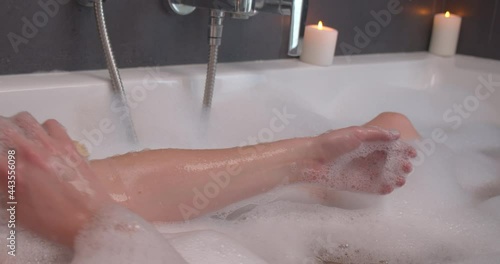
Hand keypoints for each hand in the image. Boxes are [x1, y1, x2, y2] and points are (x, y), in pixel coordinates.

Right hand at [0, 112, 112, 245]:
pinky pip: (51, 124)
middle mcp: (31, 153)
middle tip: (3, 146)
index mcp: (13, 172)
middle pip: (2, 127)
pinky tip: (44, 141)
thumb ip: (5, 186)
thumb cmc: (54, 221)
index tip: (1, 161)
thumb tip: (3, 173)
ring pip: (24, 119)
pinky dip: (43, 129)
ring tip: (19, 138)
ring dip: (17, 127)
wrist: (89, 219)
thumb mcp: (17, 210)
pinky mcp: (69, 144)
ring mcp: (51, 146)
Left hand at [300, 126, 416, 193]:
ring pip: (385, 175)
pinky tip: (390, 187)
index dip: (402, 149)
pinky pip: (374, 187)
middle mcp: (367, 157)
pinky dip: (384, 188)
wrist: (311, 159)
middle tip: (407, 167)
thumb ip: (376, 134)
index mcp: (368, 143)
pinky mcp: (358, 184)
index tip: (412, 153)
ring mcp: (363, 171)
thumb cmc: (332, 142)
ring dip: (396, 177)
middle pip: (390, 162)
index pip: (390, 146)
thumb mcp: (355, 133)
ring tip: (401, 179)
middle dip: (402, 164)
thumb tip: (396, 134)